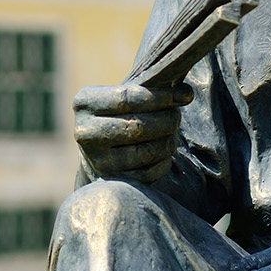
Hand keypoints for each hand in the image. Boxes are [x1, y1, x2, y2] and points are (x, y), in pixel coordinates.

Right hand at [73, 82, 190, 184]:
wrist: (100, 147)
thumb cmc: (122, 112)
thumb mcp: (127, 93)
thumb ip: (154, 89)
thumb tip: (186, 93)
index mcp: (85, 102)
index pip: (127, 98)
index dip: (160, 97)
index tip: (183, 95)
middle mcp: (84, 132)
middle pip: (138, 127)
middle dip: (167, 120)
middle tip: (177, 116)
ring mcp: (96, 160)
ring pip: (146, 152)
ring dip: (168, 141)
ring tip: (172, 133)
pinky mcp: (111, 181)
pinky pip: (148, 173)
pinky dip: (164, 162)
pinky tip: (164, 152)